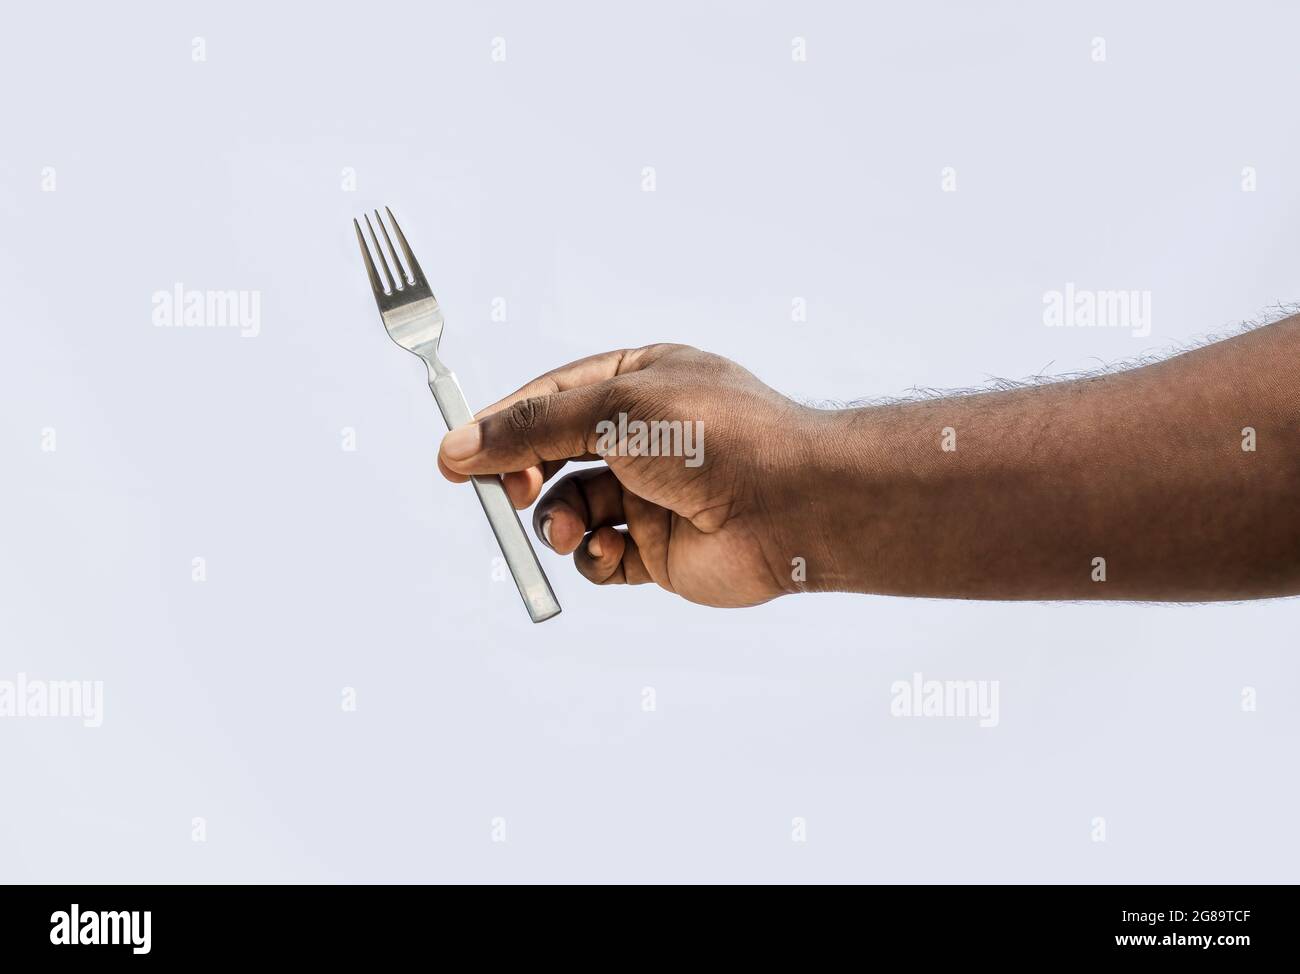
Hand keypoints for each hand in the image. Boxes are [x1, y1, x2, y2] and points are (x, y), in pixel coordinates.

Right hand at [437, 344, 825, 606]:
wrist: (791, 505)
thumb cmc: (714, 437)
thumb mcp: (613, 410)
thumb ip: (532, 429)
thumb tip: (459, 446)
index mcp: (639, 383)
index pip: (551, 398)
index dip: (501, 426)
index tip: (454, 457)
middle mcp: (644, 437)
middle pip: (554, 455)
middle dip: (524, 475)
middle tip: (505, 493)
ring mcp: (652, 494)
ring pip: (571, 509)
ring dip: (556, 521)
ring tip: (565, 528)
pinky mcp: (660, 550)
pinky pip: (602, 557)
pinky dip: (594, 558)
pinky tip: (609, 551)